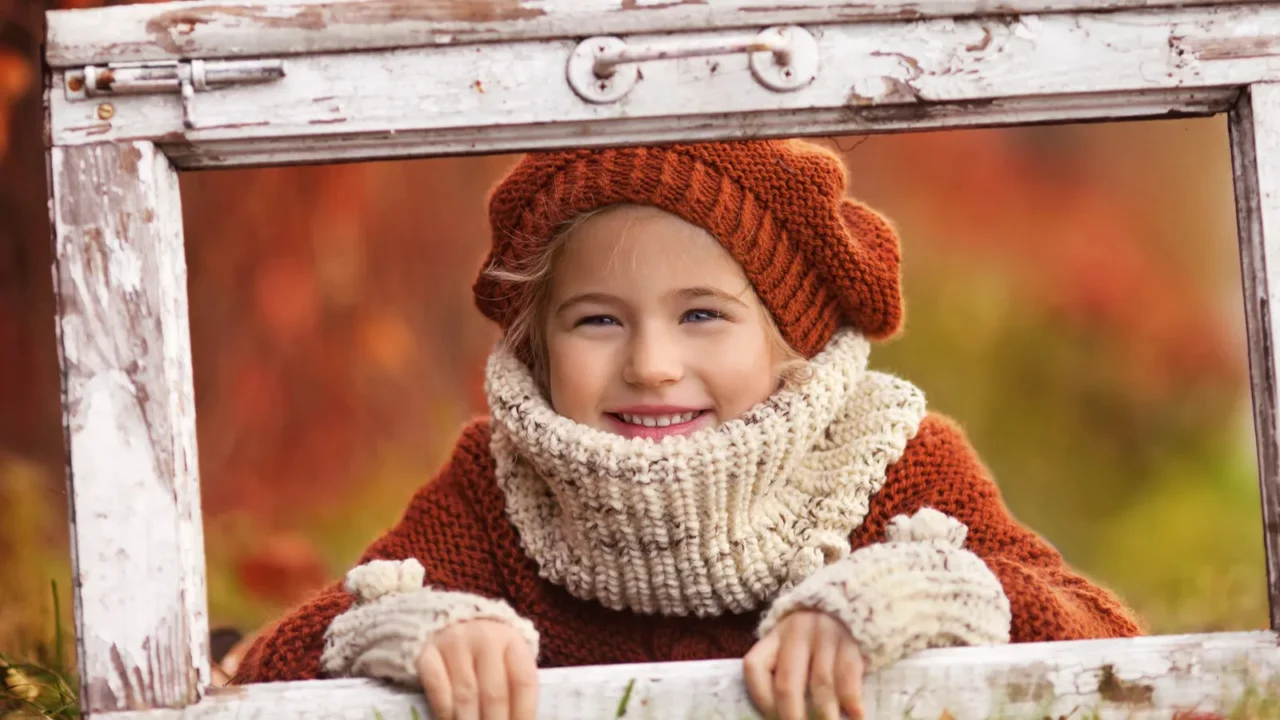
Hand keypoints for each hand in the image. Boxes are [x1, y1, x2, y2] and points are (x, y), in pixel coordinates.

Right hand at [415, 619, 537, 719]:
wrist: (446, 620)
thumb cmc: (485, 651)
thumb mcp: (506, 658)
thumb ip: (514, 687)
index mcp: (512, 640)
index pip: (524, 682)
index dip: (524, 715)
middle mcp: (485, 638)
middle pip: (495, 693)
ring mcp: (454, 643)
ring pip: (466, 695)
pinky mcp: (427, 652)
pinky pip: (437, 689)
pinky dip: (445, 713)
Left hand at [744, 610, 865, 719]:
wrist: (858, 599)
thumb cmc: (820, 635)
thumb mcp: (794, 643)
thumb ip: (786, 668)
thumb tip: (779, 712)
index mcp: (776, 634)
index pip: (755, 667)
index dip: (761, 699)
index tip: (772, 718)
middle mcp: (797, 632)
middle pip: (787, 684)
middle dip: (792, 717)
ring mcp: (826, 634)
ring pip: (820, 684)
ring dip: (825, 716)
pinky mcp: (852, 640)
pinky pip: (848, 677)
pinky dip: (851, 701)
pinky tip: (856, 715)